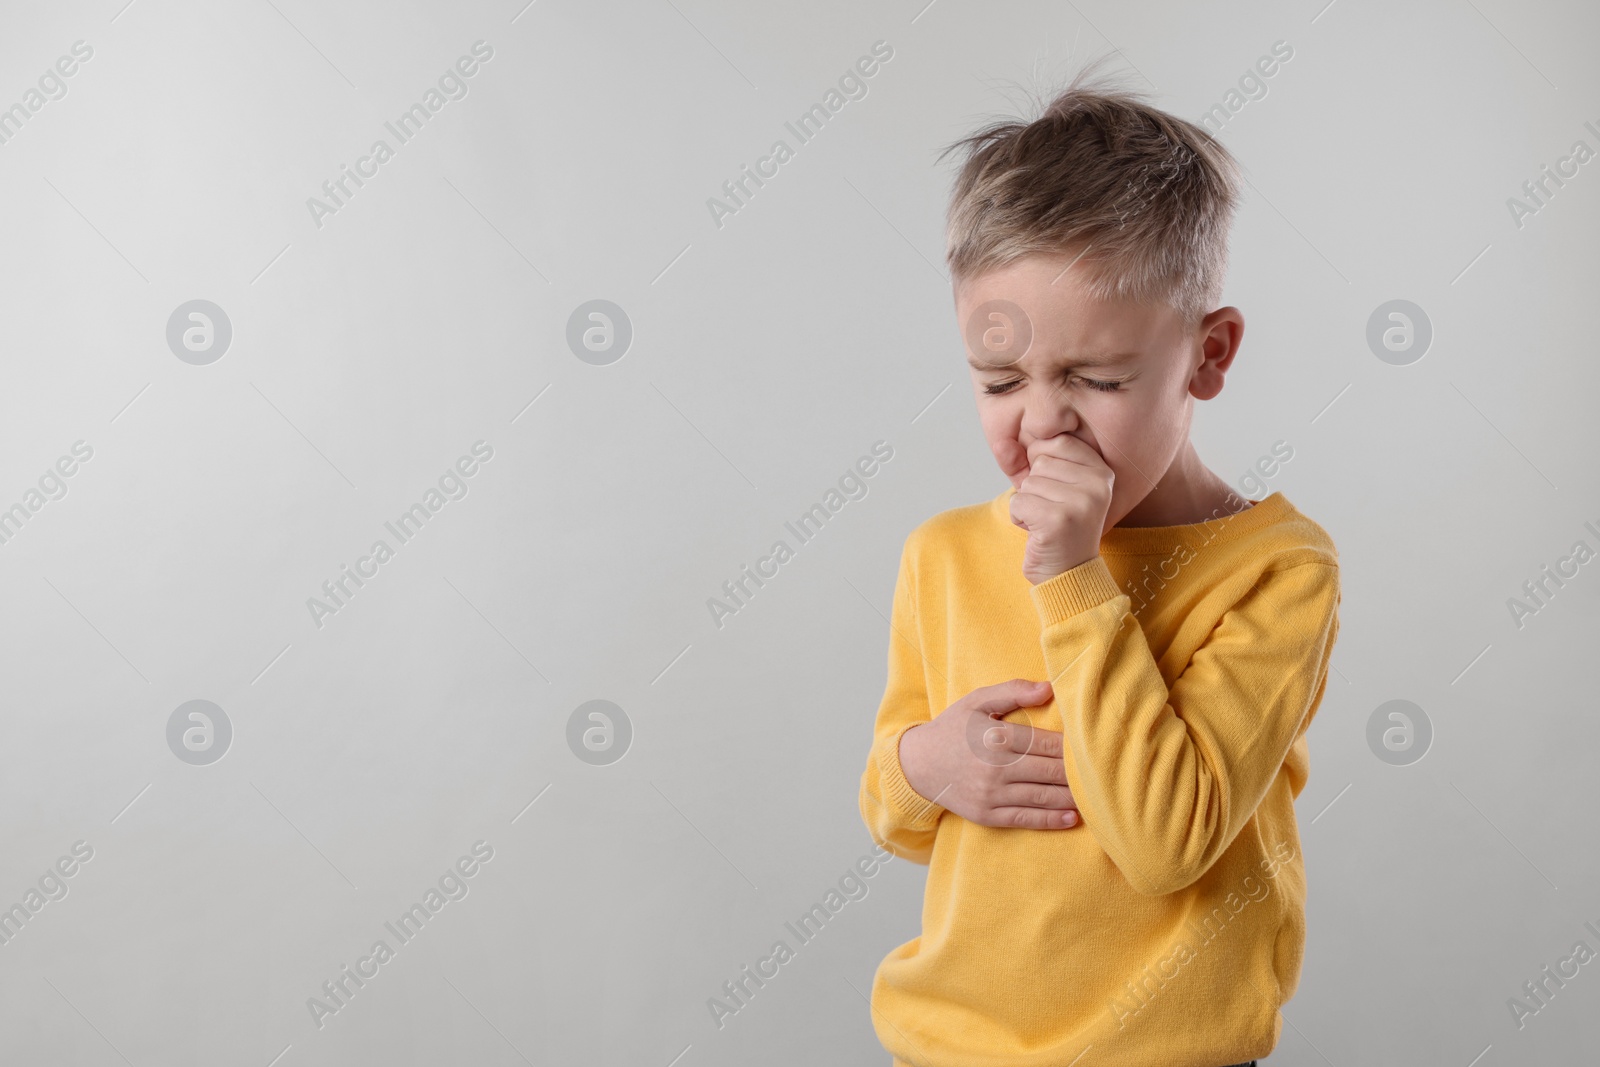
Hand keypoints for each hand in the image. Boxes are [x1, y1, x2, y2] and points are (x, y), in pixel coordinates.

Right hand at [897, 679, 1080, 829]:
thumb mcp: (977, 701)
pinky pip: (1026, 819)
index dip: (1075, 747)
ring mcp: (991, 794)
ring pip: (1043, 797)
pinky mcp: (987, 815)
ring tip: (1098, 796)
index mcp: (996, 736)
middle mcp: (995, 767)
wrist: (918, 765)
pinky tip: (1073, 817)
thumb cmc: (953, 728)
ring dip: (1073, 798)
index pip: (1048, 743)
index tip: (1096, 746)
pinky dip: (1052, 820)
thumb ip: (1013, 690)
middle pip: (1051, 771)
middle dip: (1080, 774)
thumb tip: (1050, 688)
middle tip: (1106, 772)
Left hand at [1011, 434, 1114, 584]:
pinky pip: (1018, 502)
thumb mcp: (1052, 486)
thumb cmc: (1057, 527)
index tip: (1055, 490)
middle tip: (1051, 511)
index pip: (1059, 441)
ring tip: (1046, 522)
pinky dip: (1019, 517)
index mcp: (1102, 472)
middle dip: (1034, 487)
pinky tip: (1037, 532)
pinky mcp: (1058, 520)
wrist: (1067, 574)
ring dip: (1027, 504)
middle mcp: (1098, 484)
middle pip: (1041, 462)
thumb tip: (1000, 443)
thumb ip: (1031, 459)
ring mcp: (1081, 502)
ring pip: (1028, 482)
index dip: (1042, 464)